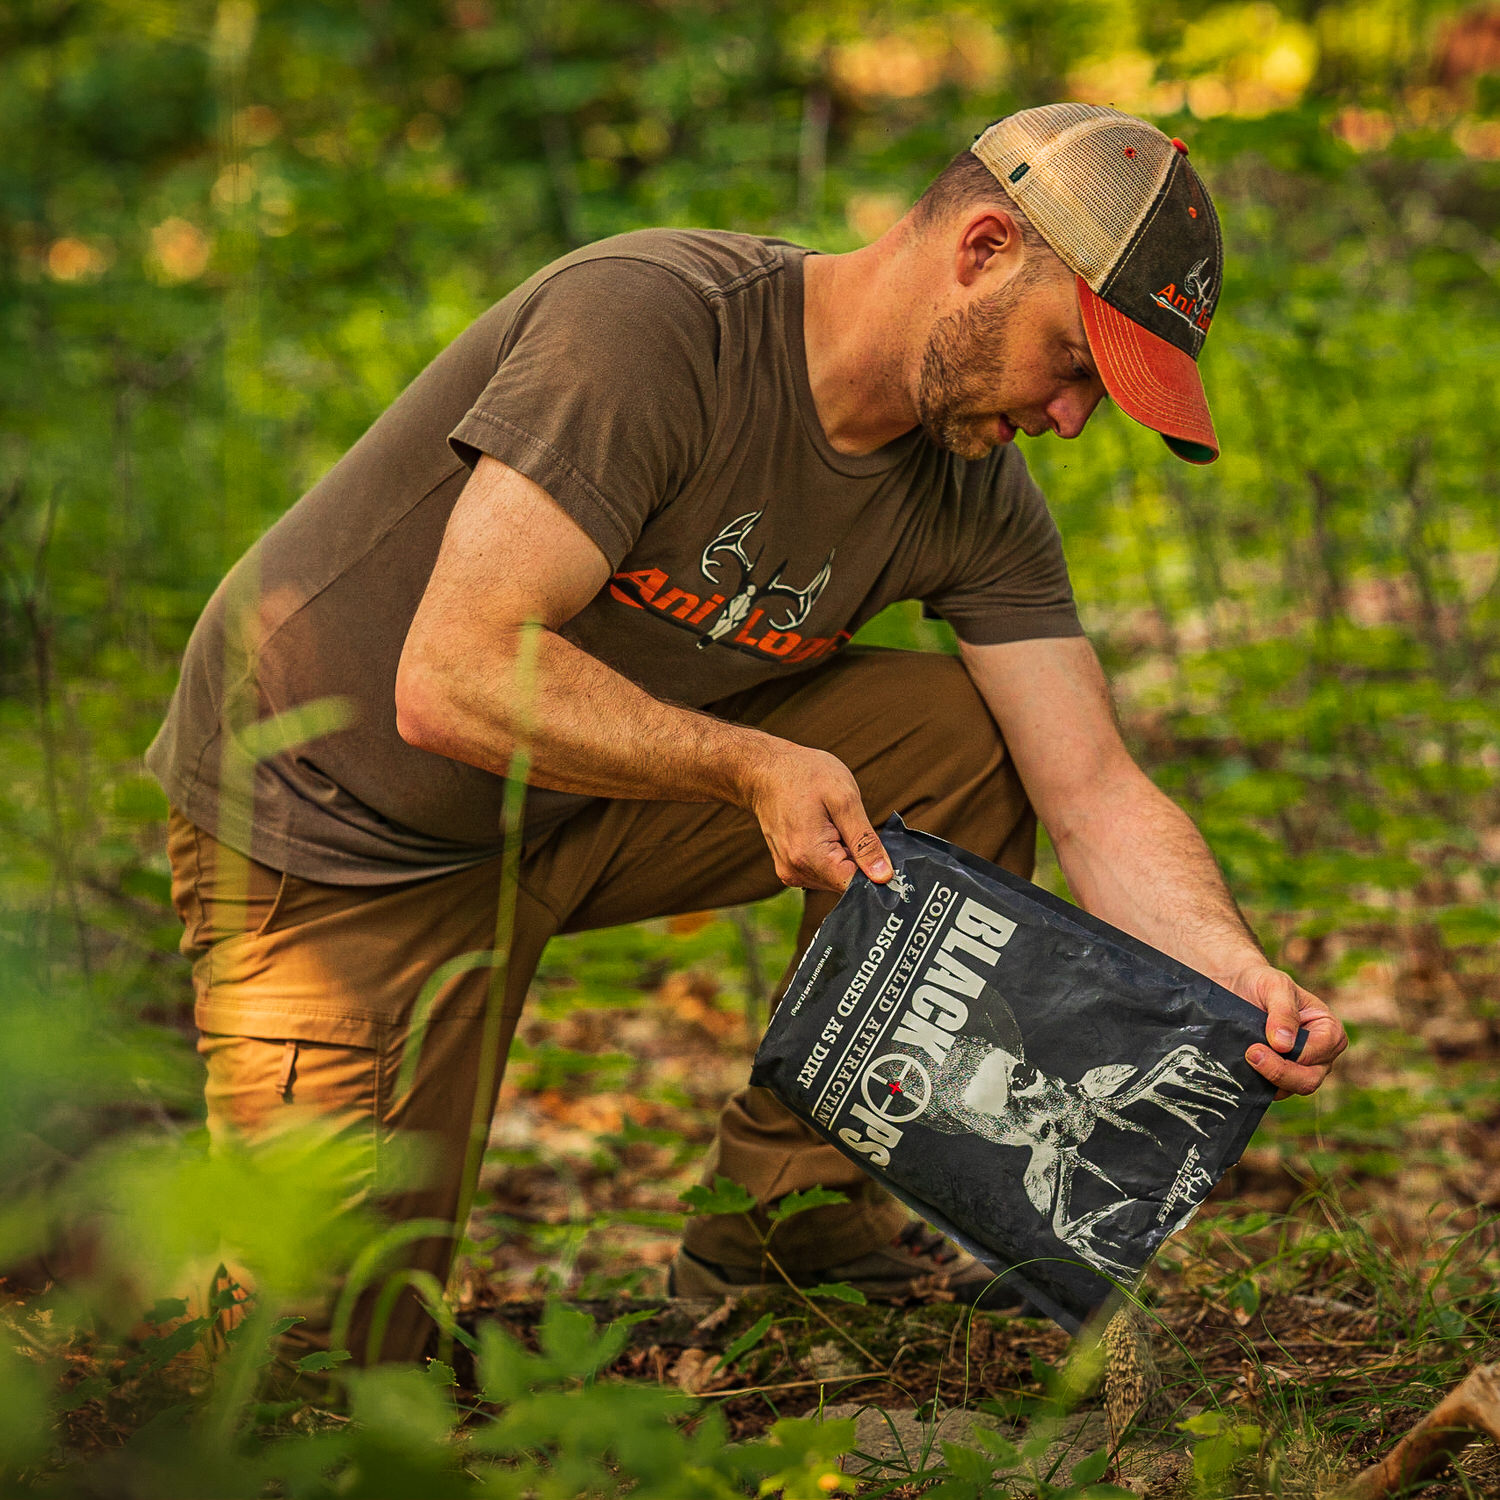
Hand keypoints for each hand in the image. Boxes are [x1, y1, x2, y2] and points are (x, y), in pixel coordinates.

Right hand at [741, 743, 891, 892]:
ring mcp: (790, 872)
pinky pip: (823, 872)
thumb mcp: (844, 799)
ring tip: (834, 825)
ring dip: (845, 857)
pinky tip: (826, 832)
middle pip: (845, 883)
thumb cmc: (805, 775)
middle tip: (849, 825)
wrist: (767, 770)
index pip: (855, 885)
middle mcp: (796, 872)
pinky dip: (832, 856)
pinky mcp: (790, 869)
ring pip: (836, 878)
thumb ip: (865, 842)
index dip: (875, 871)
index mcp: (810, 856)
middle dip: (858, 860)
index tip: (876, 845)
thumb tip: (884, 877)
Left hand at [1218, 961, 1347, 1098]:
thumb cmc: (1262, 983)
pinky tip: (1241, 1070)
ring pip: (1291, 1089)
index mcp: (1328, 1030)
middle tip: (1250, 1055)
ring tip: (1244, 1059)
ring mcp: (1300, 1068)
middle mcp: (1320, 1054)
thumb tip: (1284, 1045)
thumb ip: (1283, 1012)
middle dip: (1279, 1072)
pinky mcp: (1278, 1077)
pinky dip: (1258, 1085)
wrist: (1236, 988)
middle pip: (1309, 1079)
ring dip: (1266, 1079)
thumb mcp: (1274, 986)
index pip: (1320, 1052)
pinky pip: (1273, 1091)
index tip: (1260, 1046)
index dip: (1295, 1055)